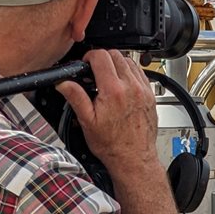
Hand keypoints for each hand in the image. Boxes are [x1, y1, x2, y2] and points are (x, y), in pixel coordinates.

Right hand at [56, 49, 159, 171]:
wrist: (133, 158)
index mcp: (114, 91)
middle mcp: (131, 87)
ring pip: (130, 62)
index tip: (85, 64)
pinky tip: (122, 85)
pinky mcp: (151, 96)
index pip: (101, 56)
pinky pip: (141, 74)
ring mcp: (144, 91)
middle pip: (116, 55)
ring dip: (117, 64)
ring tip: (108, 78)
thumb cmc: (112, 145)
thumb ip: (76, 97)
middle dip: (102, 58)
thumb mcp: (87, 121)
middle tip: (94, 71)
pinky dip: (130, 73)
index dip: (89, 56)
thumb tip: (63, 83)